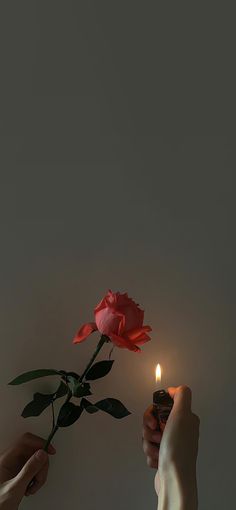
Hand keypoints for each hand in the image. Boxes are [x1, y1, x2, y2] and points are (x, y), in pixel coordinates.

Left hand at [0, 432, 55, 508]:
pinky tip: (31, 487)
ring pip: (36, 461)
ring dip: (40, 474)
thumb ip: (29, 470)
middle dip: (40, 466)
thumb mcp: (16, 487)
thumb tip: (41, 454)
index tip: (49, 450)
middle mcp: (11, 460)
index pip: (25, 441)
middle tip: (38, 478)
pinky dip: (38, 478)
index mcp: (6, 459)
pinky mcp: (21, 473)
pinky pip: (35, 470)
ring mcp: (16, 467)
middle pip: (34, 452)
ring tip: (33, 486)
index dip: (39, 443)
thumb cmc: (0, 503)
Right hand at [143, 386, 199, 508]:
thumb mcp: (183, 415)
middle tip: (156, 435)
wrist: (174, 479)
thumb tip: (175, 388)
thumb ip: (181, 395)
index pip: (162, 404)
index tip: (154, 419)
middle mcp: (179, 429)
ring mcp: (170, 443)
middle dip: (149, 428)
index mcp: (185, 418)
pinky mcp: (163, 455)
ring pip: (149, 434)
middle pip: (153, 419)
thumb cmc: (177, 449)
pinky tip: (158, 459)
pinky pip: (149, 448)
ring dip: (148, 443)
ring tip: (157, 450)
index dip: (154, 410)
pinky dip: (150, 454)